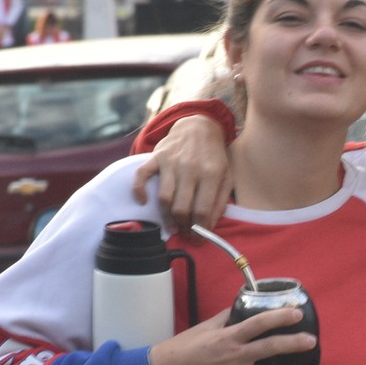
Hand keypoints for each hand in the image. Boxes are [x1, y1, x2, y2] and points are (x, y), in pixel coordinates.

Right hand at [131, 116, 231, 231]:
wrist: (199, 126)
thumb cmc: (214, 156)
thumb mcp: (226, 176)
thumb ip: (220, 201)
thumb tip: (209, 226)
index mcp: (211, 174)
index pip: (202, 210)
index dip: (199, 230)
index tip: (197, 238)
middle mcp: (190, 168)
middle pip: (181, 208)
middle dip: (183, 227)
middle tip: (184, 232)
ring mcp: (171, 162)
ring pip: (164, 198)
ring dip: (166, 217)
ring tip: (172, 226)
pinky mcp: (156, 157)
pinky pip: (142, 175)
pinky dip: (139, 190)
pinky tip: (143, 201)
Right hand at [148, 308, 314, 364]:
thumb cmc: (184, 347)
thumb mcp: (206, 327)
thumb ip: (227, 317)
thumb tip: (244, 307)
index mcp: (229, 337)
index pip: (260, 323)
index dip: (280, 317)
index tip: (296, 314)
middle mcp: (235, 357)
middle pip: (271, 349)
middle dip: (295, 344)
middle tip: (311, 342)